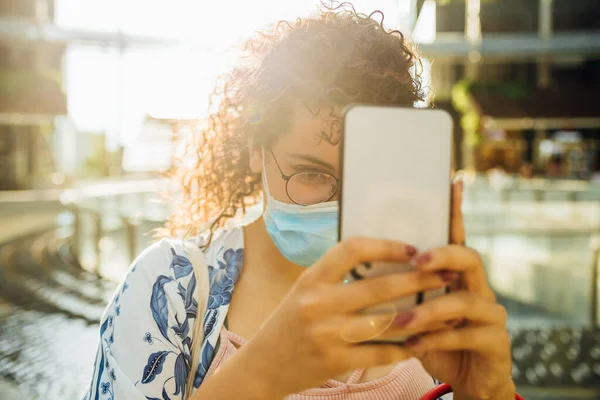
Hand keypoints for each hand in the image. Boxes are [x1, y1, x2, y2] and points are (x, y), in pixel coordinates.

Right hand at [244, 237, 451, 397]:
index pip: (352, 249)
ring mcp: (327, 334)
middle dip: (418, 280)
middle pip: (379, 287)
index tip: (412, 249)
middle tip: (444, 275)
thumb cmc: (290, 322)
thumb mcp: (304, 290)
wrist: (264, 365)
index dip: (386, 246)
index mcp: (311, 279)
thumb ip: (336, 276)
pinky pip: (381, 352)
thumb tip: (382, 259)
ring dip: (421, 316)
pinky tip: (422, 341)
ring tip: (444, 310)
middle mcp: (317, 303)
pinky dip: (405, 347)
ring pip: (387, 322)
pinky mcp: (336, 362)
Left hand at [383, 180, 514, 399]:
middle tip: (416, 261)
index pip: (455, 237)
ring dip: (431, 309)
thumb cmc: (430, 339)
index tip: (452, 184)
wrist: (465, 380)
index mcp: (455, 276)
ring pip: (466, 299)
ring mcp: (491, 314)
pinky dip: (438, 339)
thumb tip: (356, 267)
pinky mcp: (496, 342)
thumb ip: (395, 293)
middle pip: (468, 257)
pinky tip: (415, 345)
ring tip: (402, 321)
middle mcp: (477, 287)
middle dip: (442, 255)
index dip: (456, 212)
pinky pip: (467, 334)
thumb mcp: (410, 314)